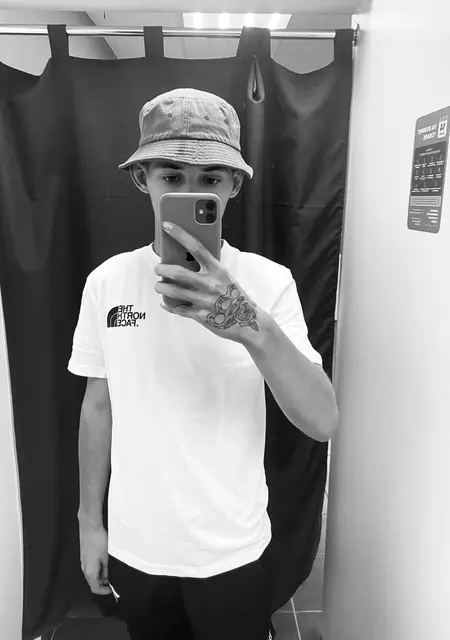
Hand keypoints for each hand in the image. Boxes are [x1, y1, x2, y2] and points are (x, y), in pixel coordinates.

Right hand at [79, 524, 111, 594]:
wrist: (90, 526)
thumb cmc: (98, 540)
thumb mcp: (106, 557)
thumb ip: (106, 570)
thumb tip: (107, 578)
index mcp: (90, 571)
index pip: (95, 588)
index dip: (103, 591)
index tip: (111, 590)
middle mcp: (84, 568)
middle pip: (92, 582)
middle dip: (102, 584)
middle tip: (112, 581)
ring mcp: (83, 561)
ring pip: (91, 574)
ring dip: (99, 576)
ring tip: (110, 571)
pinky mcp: (84, 555)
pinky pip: (90, 567)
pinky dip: (97, 569)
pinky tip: (104, 563)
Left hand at [154, 222, 262, 344]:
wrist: (247, 321)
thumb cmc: (235, 295)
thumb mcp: (225, 276)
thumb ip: (209, 267)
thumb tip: (188, 254)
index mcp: (218, 269)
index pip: (196, 246)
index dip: (180, 234)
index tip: (167, 225)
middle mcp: (211, 283)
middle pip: (178, 271)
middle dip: (162, 268)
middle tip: (158, 268)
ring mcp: (205, 301)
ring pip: (173, 291)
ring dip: (161, 287)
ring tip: (159, 285)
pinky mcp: (201, 316)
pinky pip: (178, 309)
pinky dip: (169, 305)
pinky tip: (165, 302)